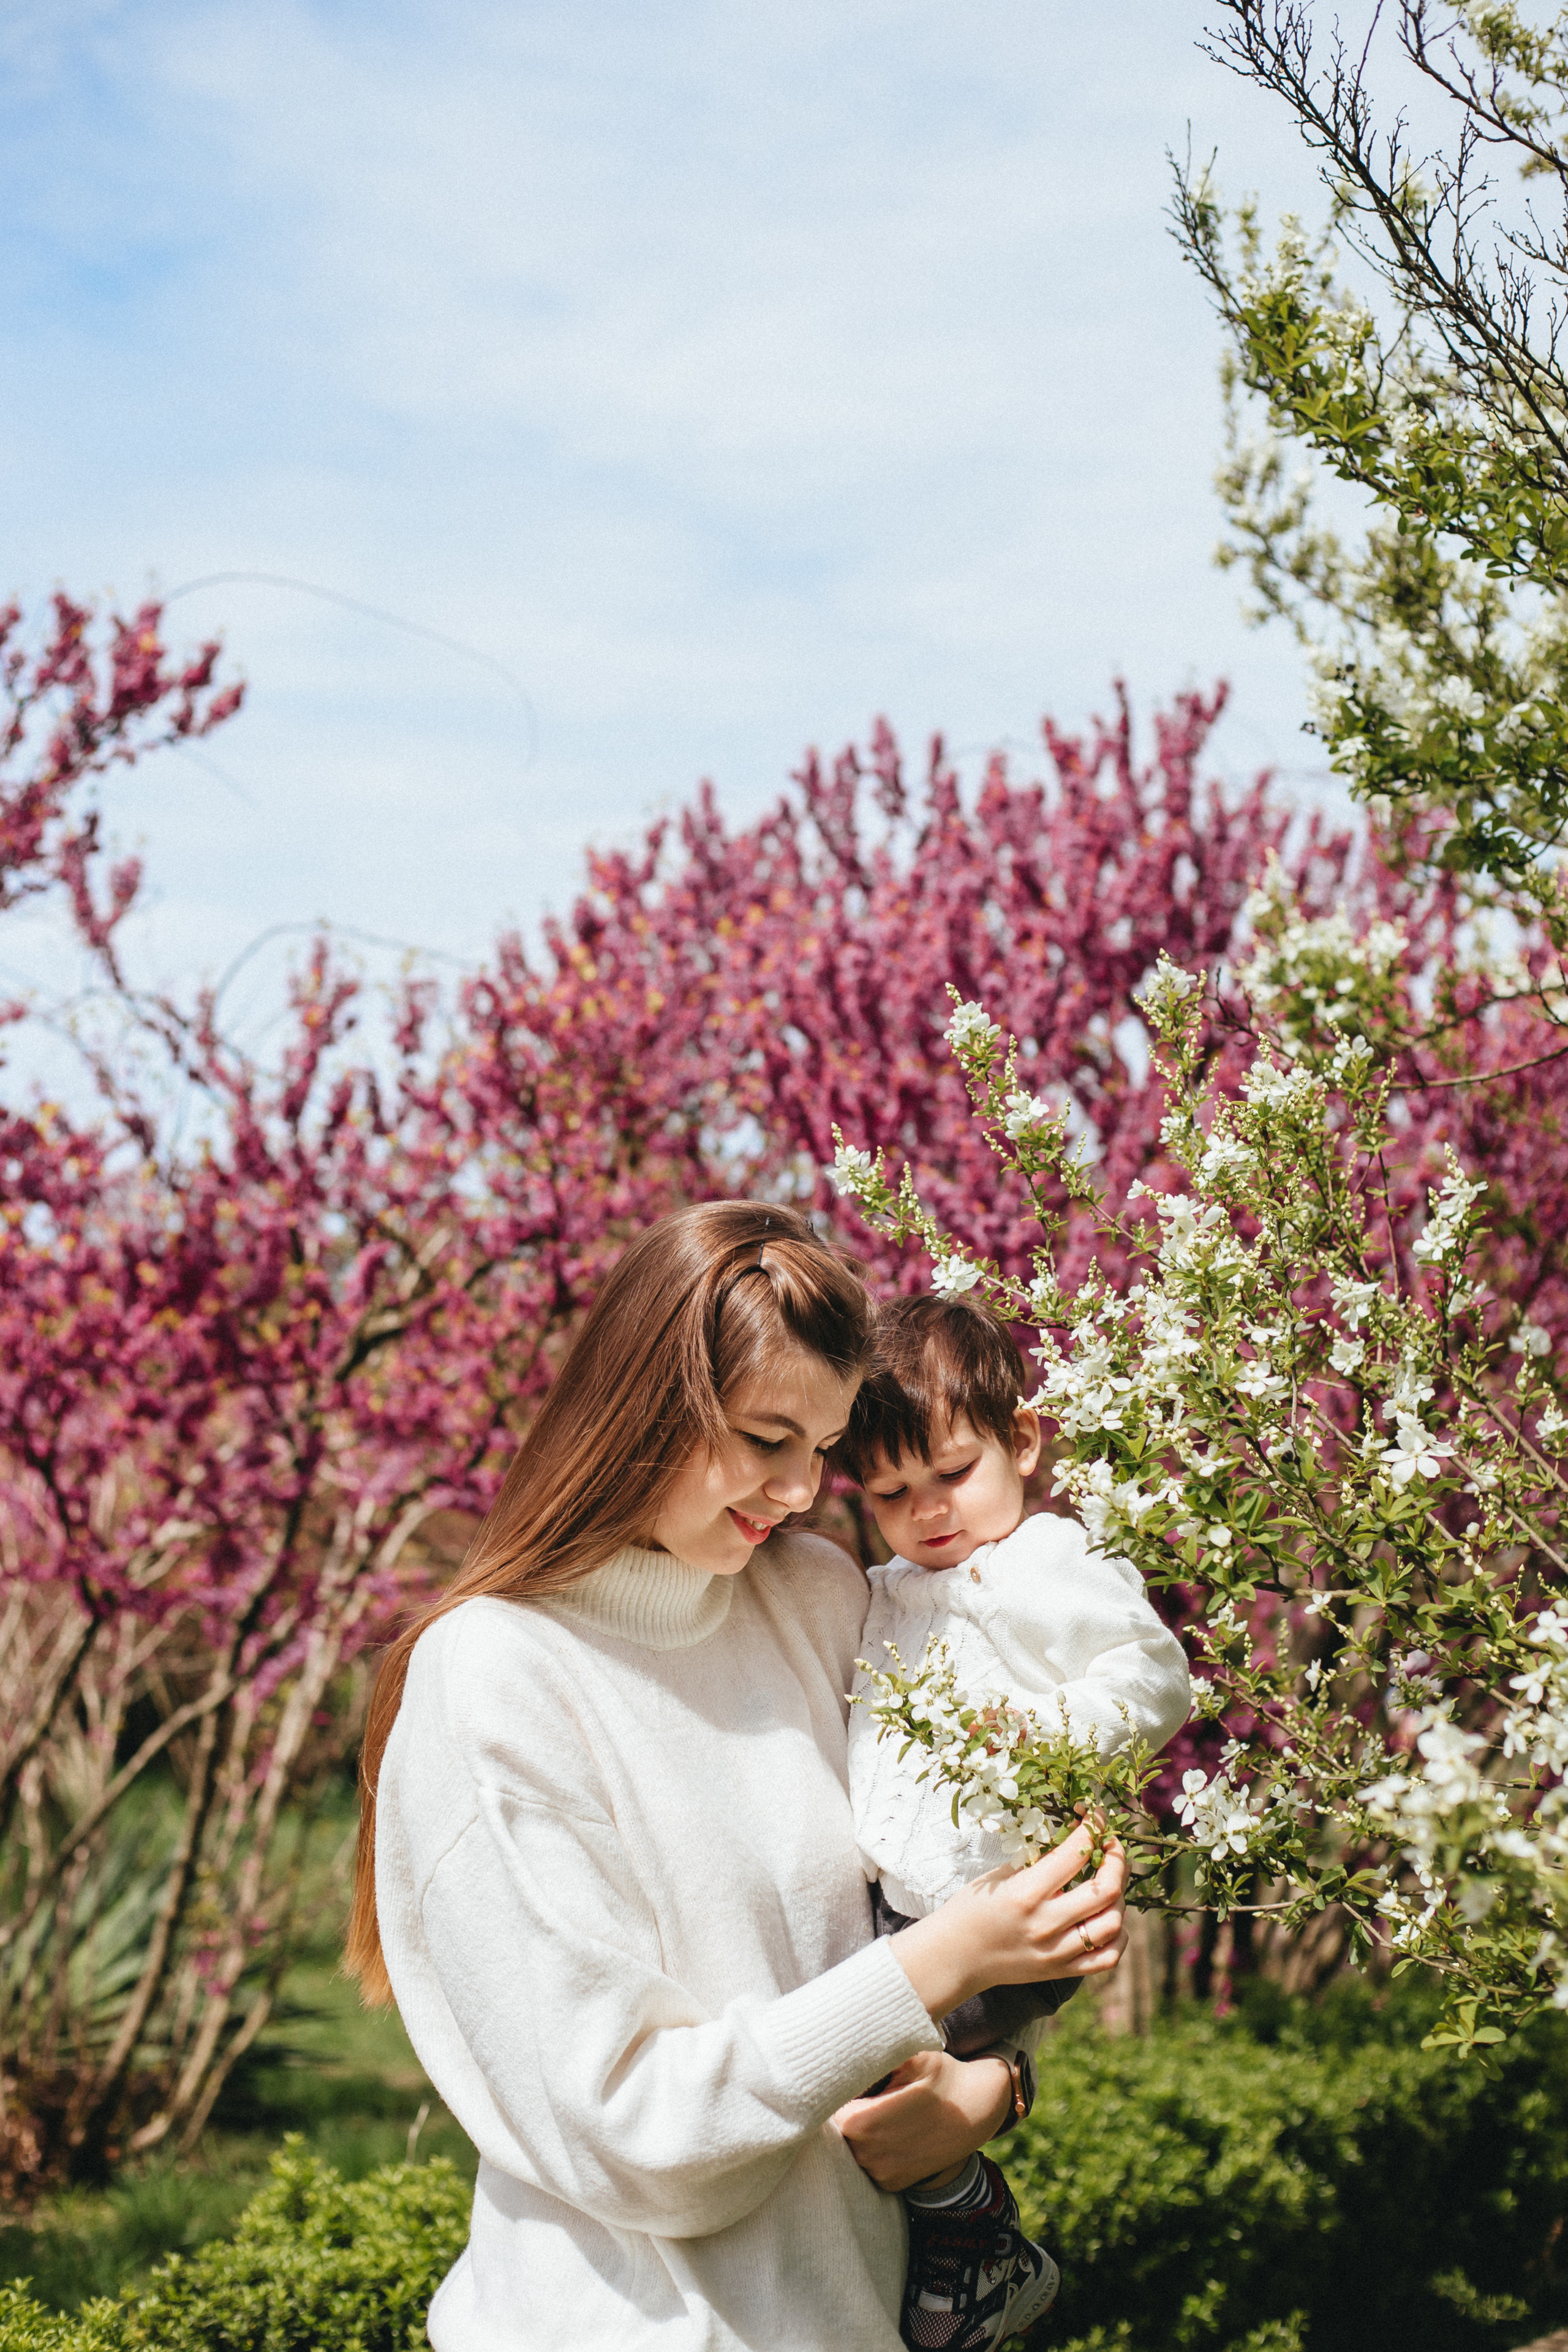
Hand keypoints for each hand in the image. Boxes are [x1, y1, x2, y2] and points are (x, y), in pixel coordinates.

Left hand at [833, 2049, 1013, 2192]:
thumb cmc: (941, 2076)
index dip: (828, 2092)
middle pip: (834, 2131)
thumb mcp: (912, 2055)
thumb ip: (875, 2056)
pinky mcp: (891, 2184)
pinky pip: (866, 2163)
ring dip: (855, 2131)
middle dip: (839, 2111)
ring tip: (876, 2108)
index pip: (824, 2109)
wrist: (976, 2110)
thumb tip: (842, 2050)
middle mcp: (869, 2155)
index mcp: (865, 2123)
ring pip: (849, 2148)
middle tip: (857, 2091)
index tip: (836, 2079)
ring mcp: (881, 2174)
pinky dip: (870, 2148)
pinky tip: (886, 2129)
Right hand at [888, 1821, 1127, 2023]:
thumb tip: (1075, 1837)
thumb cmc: (972, 1909)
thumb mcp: (1000, 1876)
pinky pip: (1107, 1958)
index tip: (1095, 1816)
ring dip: (1118, 1897)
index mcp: (1025, 1894)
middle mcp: (1045, 1925)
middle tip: (1110, 1846)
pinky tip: (1109, 1918)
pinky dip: (1117, 1936)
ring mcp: (1056, 1953)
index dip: (1092, 1828)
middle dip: (1116, 1859)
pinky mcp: (1061, 1972)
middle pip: (1105, 1890)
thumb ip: (1038, 1860)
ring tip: (1108, 1883)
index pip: (1074, 1855)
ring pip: (1112, 1924)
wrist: (955, 1957)